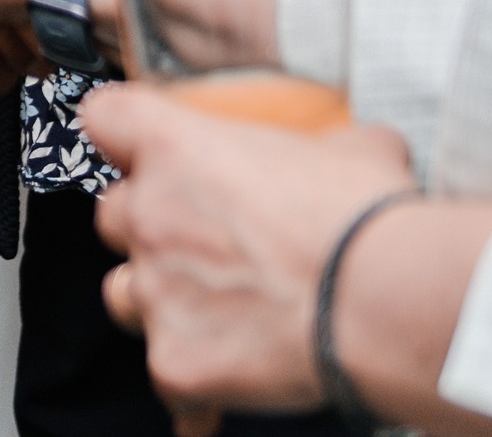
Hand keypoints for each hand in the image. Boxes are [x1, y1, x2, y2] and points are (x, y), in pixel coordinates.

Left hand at [83, 84, 414, 422]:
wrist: (385, 303)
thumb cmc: (366, 218)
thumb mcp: (351, 148)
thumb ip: (322, 145)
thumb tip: (348, 152)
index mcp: (176, 147)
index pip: (106, 119)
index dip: (123, 135)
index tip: (141, 150)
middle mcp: (150, 214)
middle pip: (112, 214)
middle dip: (149, 227)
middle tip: (206, 244)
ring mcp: (156, 291)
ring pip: (123, 292)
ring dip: (158, 298)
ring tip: (216, 309)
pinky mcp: (175, 361)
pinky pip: (167, 371)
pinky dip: (196, 374)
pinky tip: (239, 371)